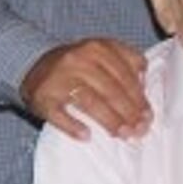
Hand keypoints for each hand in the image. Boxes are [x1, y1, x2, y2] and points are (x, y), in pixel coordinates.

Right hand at [20, 39, 149, 140]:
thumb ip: (126, 63)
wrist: (34, 65)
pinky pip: (59, 114)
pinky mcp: (42, 97)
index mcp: (97, 48)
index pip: (125, 75)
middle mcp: (78, 60)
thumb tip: (144, 88)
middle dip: (128, 113)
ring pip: (90, 102)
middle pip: (110, 90)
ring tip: (122, 135)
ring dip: (109, 121)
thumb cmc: (78, 65)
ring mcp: (58, 78)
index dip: (139, 97)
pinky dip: (73, 126)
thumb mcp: (102, 54)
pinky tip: (86, 136)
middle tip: (139, 130)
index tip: (148, 116)